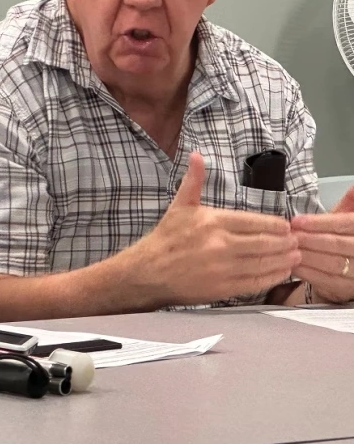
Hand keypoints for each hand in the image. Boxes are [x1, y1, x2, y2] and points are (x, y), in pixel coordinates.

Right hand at [131, 152, 300, 305]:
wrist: (147, 271)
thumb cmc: (166, 238)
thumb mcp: (180, 206)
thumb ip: (193, 181)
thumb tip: (196, 155)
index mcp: (214, 221)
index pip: (257, 222)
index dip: (277, 225)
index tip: (286, 227)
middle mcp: (220, 244)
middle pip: (266, 243)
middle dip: (286, 243)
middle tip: (296, 242)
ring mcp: (223, 268)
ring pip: (264, 263)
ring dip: (284, 260)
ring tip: (295, 257)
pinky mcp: (222, 288)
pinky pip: (255, 283)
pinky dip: (272, 278)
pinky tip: (280, 273)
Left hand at [292, 187, 353, 302]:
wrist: (346, 269)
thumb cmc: (342, 239)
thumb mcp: (346, 219)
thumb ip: (348, 205)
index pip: (346, 224)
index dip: (320, 223)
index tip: (297, 221)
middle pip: (338, 244)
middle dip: (309, 239)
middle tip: (288, 235)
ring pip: (332, 263)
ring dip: (305, 255)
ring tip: (286, 248)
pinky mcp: (346, 289)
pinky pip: (325, 280)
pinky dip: (306, 272)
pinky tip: (291, 264)